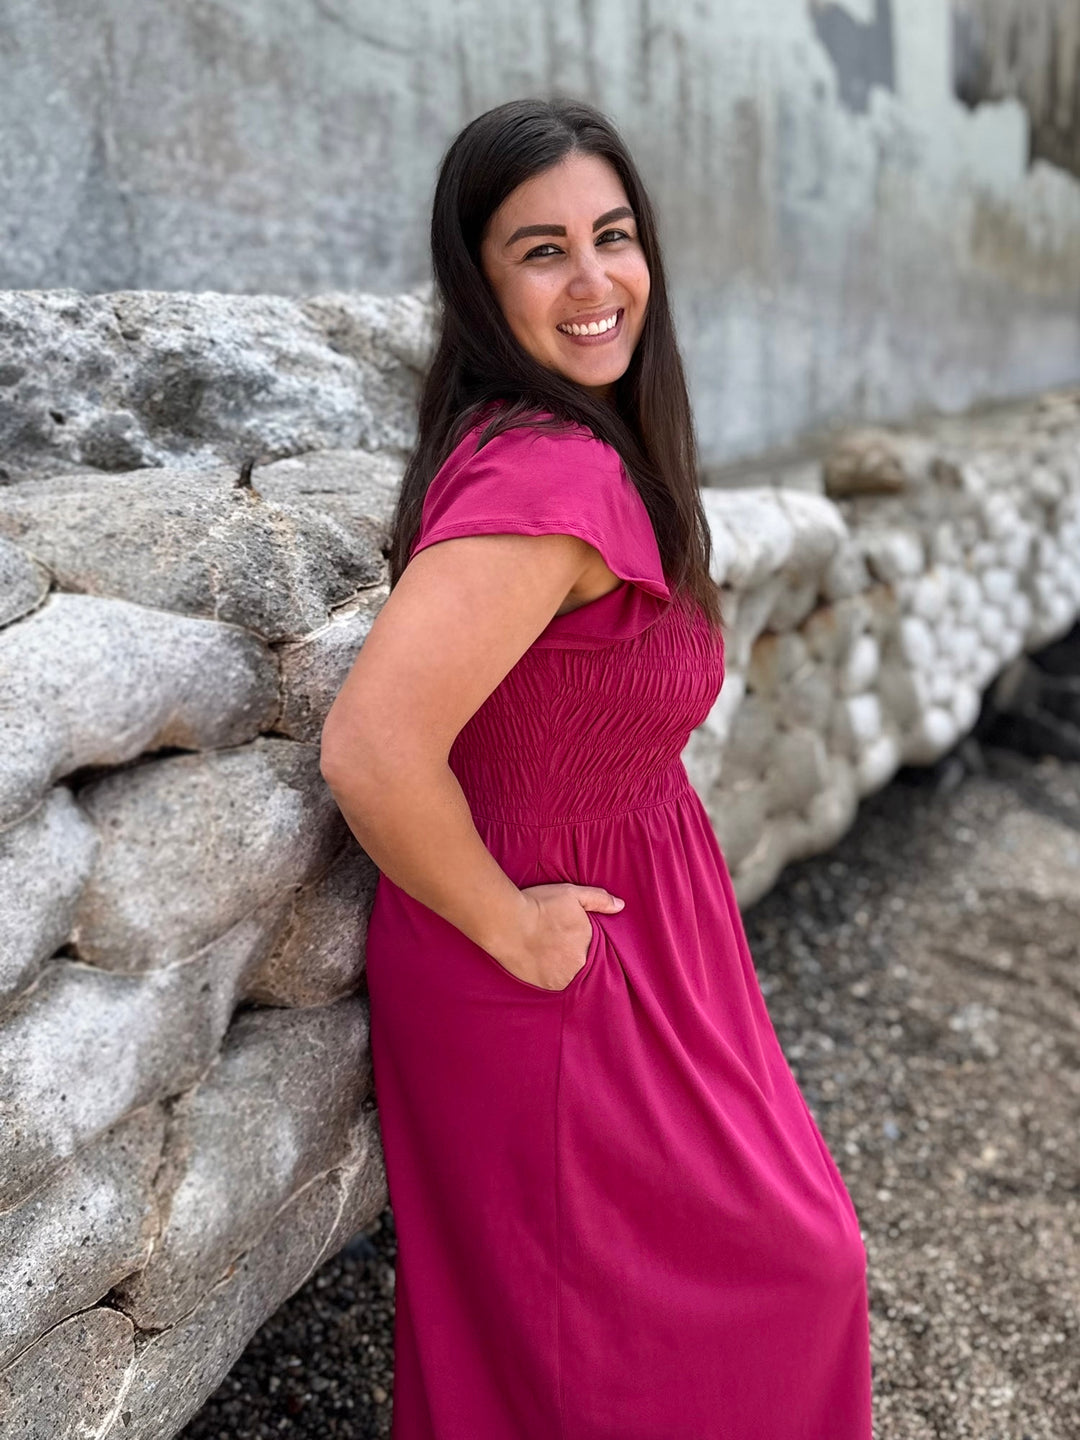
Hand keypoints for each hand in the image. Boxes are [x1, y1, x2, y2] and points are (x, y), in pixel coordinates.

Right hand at [488, 883, 625, 990]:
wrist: (507, 922)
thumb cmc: (540, 906)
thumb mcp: (572, 895)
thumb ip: (598, 899)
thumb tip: (620, 906)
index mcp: (589, 947)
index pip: (598, 951)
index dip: (588, 944)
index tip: (577, 938)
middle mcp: (578, 968)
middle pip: (584, 965)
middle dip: (576, 957)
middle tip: (561, 945)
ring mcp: (560, 979)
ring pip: (570, 976)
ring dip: (565, 969)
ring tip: (554, 956)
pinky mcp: (543, 986)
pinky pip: (554, 984)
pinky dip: (552, 976)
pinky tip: (544, 964)